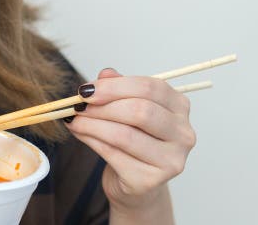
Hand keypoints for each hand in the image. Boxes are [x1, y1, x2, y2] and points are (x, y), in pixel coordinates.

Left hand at [66, 68, 196, 212]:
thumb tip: (104, 75)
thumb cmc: (134, 138)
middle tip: (78, 106)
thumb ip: (118, 87)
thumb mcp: (126, 106)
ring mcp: (170, 160)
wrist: (135, 181)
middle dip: (102, 106)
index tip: (87, 90)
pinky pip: (113, 154)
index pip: (150, 88)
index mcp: (179, 107)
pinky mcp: (151, 180)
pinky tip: (80, 134)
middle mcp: (183, 133)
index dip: (114, 87)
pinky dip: (91, 141)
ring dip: (92, 125)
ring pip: (124, 135)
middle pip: (140, 111)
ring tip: (74, 120)